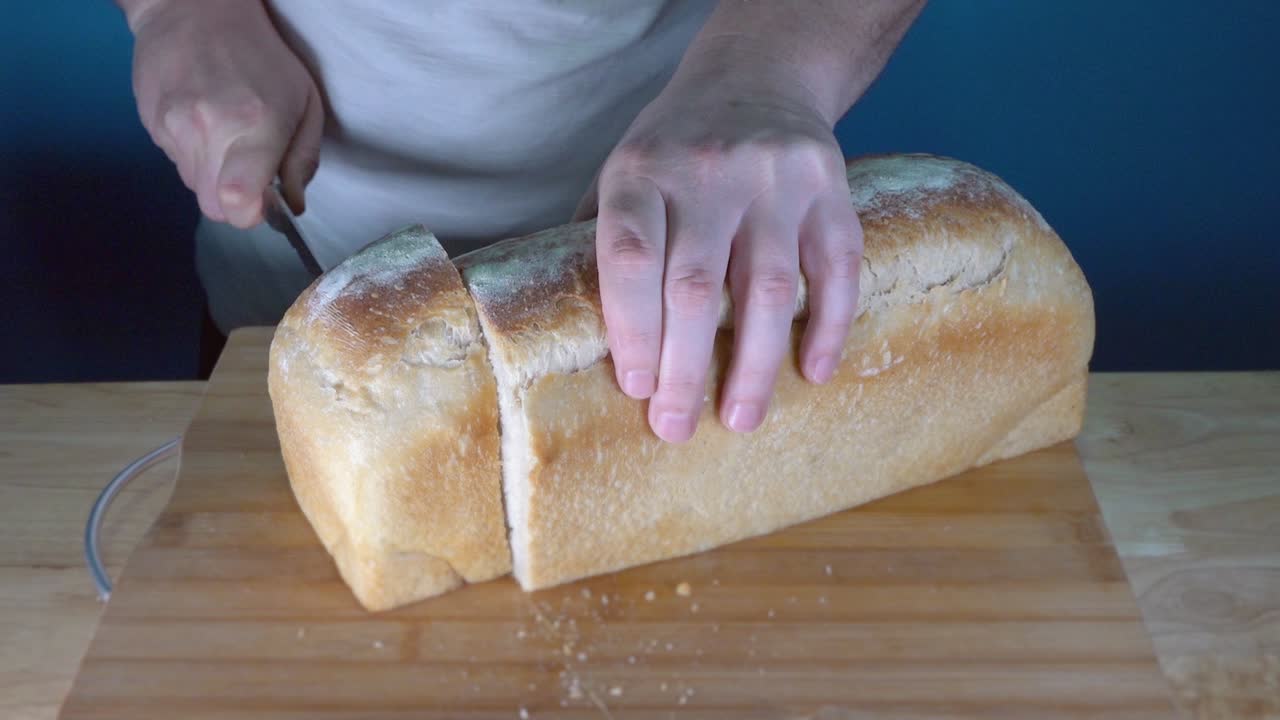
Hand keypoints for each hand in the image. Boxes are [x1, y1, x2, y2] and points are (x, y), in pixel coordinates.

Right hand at [126, 0, 322, 225]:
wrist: (193, 10)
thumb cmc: (261, 56)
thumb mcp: (305, 102)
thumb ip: (303, 159)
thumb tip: (294, 205)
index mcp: (256, 125)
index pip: (238, 202)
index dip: (252, 215)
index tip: (264, 201)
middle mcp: (210, 129)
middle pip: (216, 208)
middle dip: (236, 202)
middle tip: (250, 172)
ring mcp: (175, 126)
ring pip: (195, 189)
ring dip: (215, 177)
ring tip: (226, 138)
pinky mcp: (152, 123)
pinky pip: (177, 164)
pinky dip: (194, 157)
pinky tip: (203, 123)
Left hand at [578, 49, 862, 443]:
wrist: (758, 74)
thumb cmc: (675, 147)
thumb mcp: (622, 171)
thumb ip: (600, 240)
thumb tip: (569, 330)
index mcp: (642, 172)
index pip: (631, 257)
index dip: (631, 329)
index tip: (636, 387)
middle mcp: (709, 172)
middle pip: (696, 287)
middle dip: (685, 369)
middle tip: (676, 427)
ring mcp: (776, 179)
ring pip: (768, 289)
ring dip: (754, 365)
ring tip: (740, 418)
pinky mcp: (830, 188)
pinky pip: (836, 267)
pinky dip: (828, 325)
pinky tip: (812, 371)